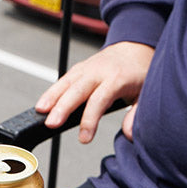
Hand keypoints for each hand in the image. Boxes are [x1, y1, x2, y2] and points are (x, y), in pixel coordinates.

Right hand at [35, 41, 152, 142]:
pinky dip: (51, 92)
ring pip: (66, 83)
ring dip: (51, 98)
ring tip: (40, 112)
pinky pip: (63, 80)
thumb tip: (130, 134)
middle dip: (62, 108)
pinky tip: (42, 104)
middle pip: (77, 90)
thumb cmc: (140, 72)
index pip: (99, 100)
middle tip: (51, 124)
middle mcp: (99, 71)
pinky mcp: (78, 68)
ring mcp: (87, 68)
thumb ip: (137, 114)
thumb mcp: (146, 93)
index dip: (89, 120)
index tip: (84, 139)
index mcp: (117, 78)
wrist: (135, 48)